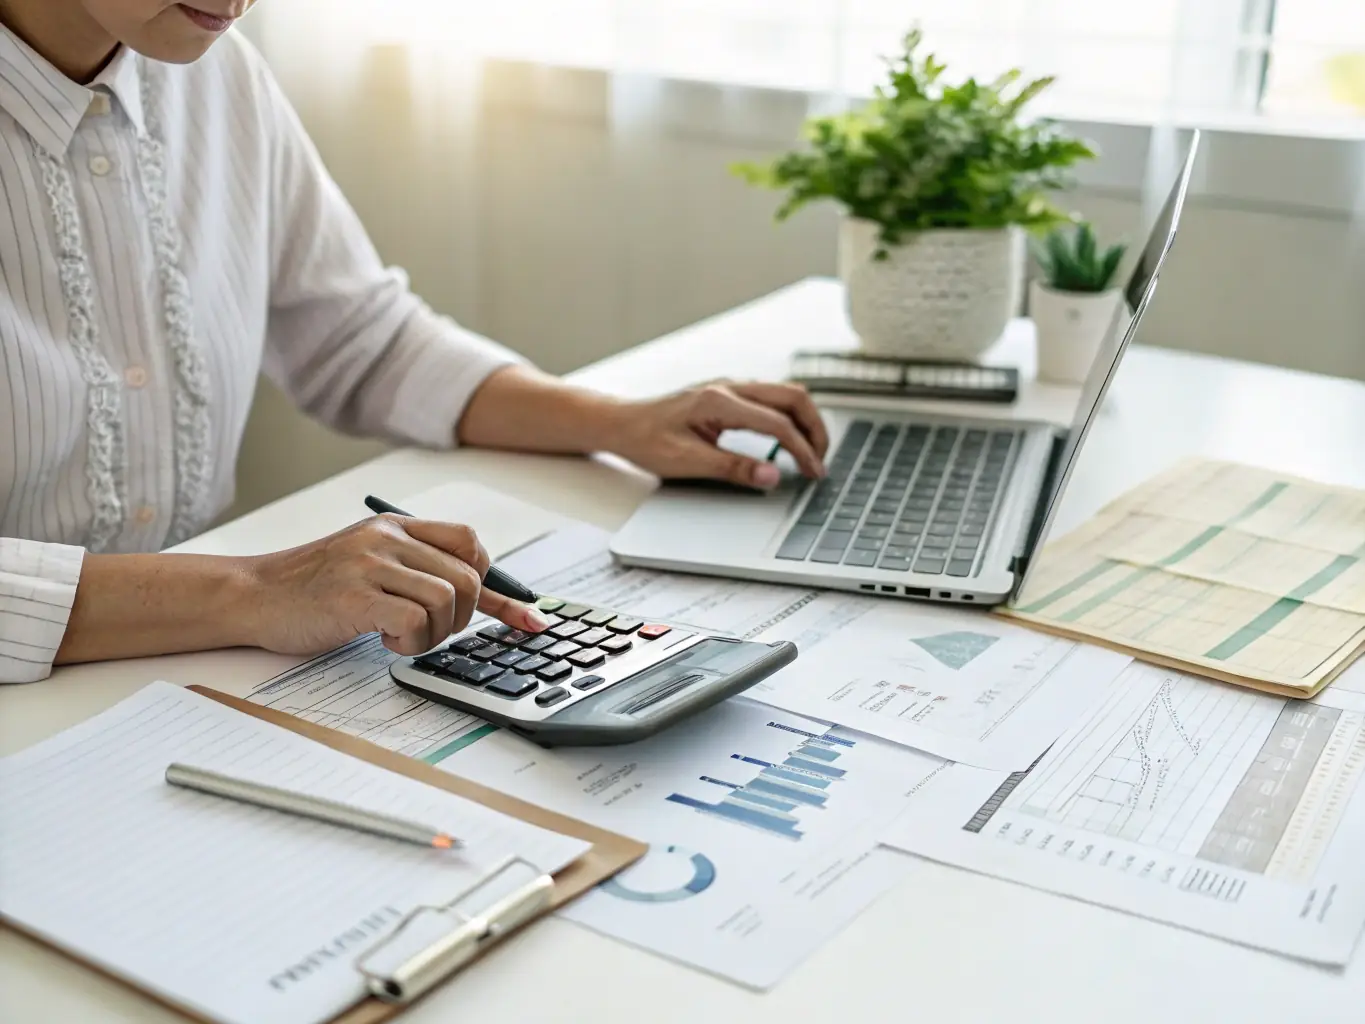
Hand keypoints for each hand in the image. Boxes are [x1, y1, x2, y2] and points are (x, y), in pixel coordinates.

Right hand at [239, 515, 548, 656]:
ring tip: (404, 640)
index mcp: (395, 526)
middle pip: (467, 577)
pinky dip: (411, 643)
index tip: (524, 618)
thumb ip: (418, 571)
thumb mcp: (371, 564)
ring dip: (436, 635)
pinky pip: (414, 622)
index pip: (469, 542)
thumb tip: (487, 599)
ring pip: (447, 601)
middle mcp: (386, 538)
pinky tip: (385, 643)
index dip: (499, 584)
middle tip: (435, 633)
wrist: (251, 595)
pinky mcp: (352, 596)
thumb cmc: (314, 588)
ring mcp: (369, 564)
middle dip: (466, 618)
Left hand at [607, 381, 828, 488]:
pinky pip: (771, 400)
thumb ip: (732, 467)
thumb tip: (771, 476)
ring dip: (804, 421)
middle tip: (821, 461)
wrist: (620, 424)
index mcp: (718, 401)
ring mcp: (730, 388)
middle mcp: (729, 387)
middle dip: (815, 428)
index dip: (802, 450)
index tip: (814, 473)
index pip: (777, 423)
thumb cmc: (644, 440)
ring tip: (811, 453)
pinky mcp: (728, 395)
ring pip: (785, 395)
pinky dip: (789, 418)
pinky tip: (788, 440)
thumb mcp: (686, 461)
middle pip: (793, 397)